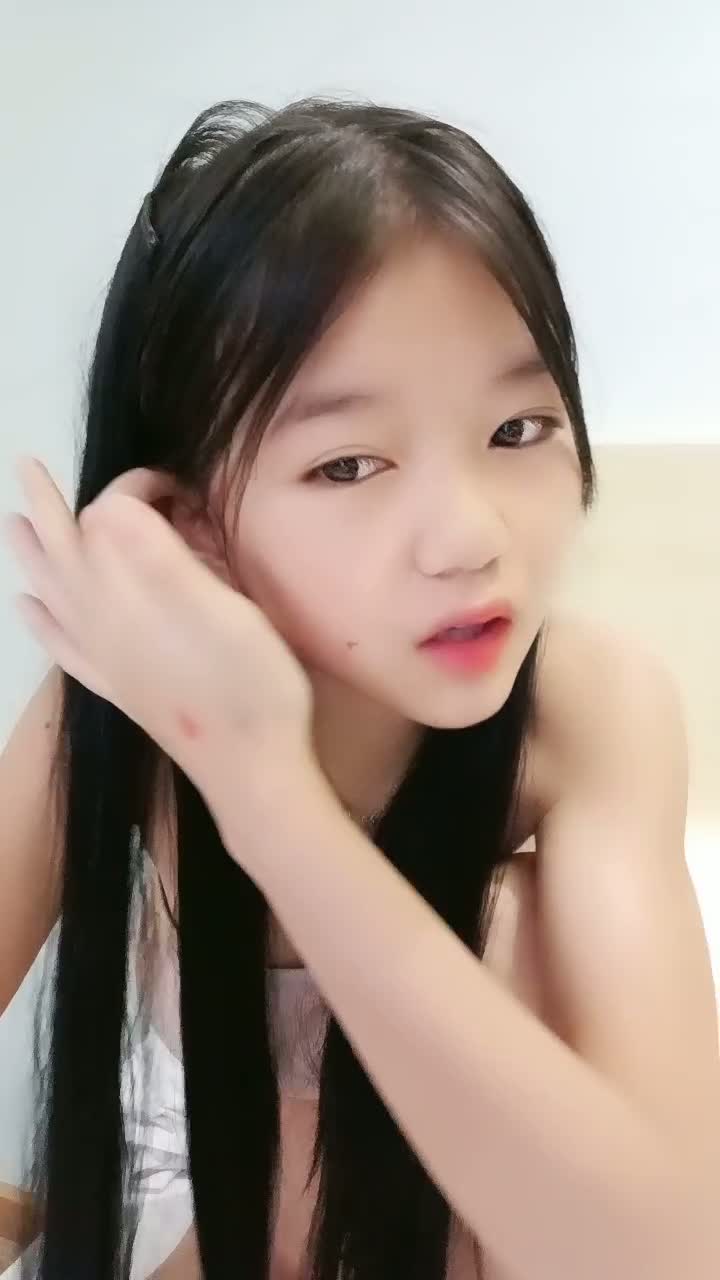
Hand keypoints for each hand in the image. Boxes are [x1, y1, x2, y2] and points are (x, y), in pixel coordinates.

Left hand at [4, 457, 317, 847]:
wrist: (249, 767)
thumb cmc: (251, 683)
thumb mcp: (223, 607)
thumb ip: (159, 556)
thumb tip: (111, 505)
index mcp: (129, 594)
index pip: (109, 517)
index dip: (135, 487)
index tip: (175, 486)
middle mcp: (102, 620)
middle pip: (62, 550)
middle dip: (48, 504)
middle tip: (26, 465)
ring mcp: (103, 656)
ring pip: (50, 593)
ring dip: (31, 554)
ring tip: (13, 525)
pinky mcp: (113, 685)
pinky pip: (60, 646)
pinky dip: (38, 621)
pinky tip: (28, 609)